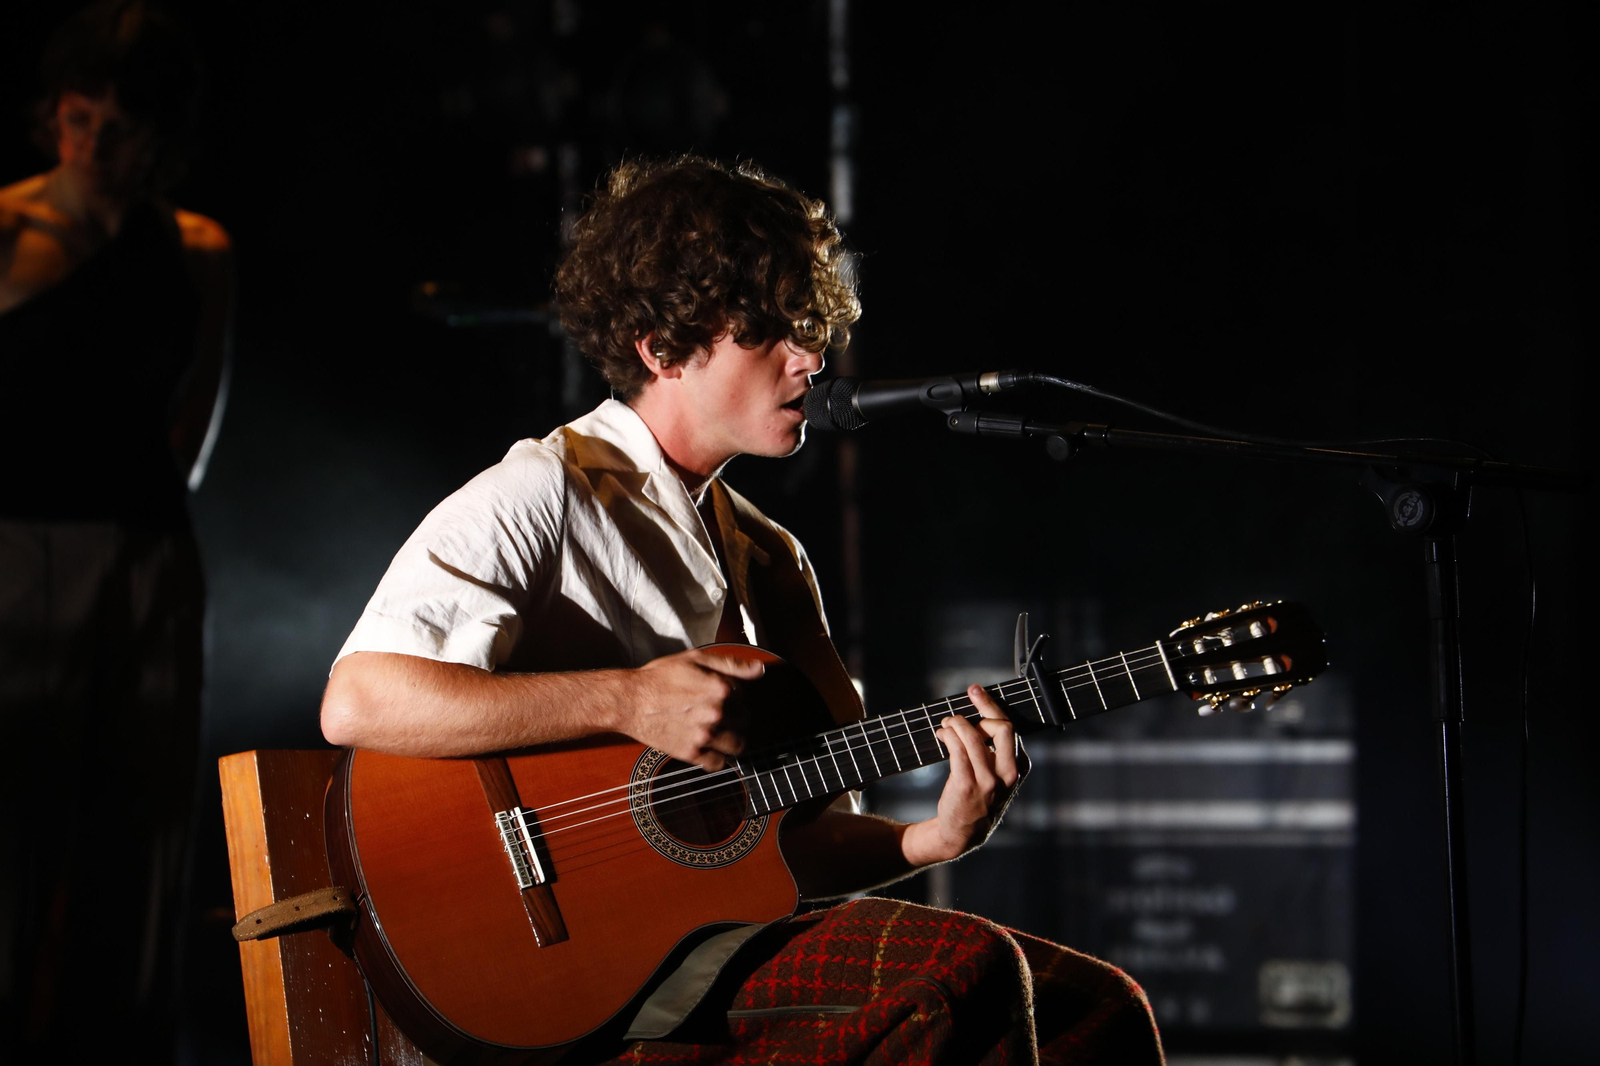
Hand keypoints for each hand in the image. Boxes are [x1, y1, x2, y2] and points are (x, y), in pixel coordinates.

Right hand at [619, 648, 764, 770]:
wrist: (629, 701)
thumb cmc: (659, 677)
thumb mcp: (694, 659)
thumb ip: (730, 664)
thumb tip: (760, 669)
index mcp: (721, 689)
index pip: (744, 695)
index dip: (734, 695)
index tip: (723, 695)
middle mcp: (717, 714)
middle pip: (745, 720)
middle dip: (736, 717)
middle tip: (721, 714)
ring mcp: (705, 735)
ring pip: (737, 745)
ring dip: (733, 740)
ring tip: (721, 733)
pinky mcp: (691, 753)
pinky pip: (717, 763)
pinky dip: (717, 758)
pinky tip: (709, 748)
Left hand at [901, 684, 1027, 866]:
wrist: (963, 832)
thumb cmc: (979, 797)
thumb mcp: (999, 776)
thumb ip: (997, 749)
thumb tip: (980, 712)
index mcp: (1019, 767)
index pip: (1009, 727)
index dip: (990, 705)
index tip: (976, 691)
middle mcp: (1007, 774)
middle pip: (1000, 727)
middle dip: (979, 709)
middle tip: (961, 707)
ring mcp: (988, 782)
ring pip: (973, 736)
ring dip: (955, 723)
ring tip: (946, 724)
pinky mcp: (966, 786)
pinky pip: (957, 750)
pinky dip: (947, 735)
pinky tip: (942, 735)